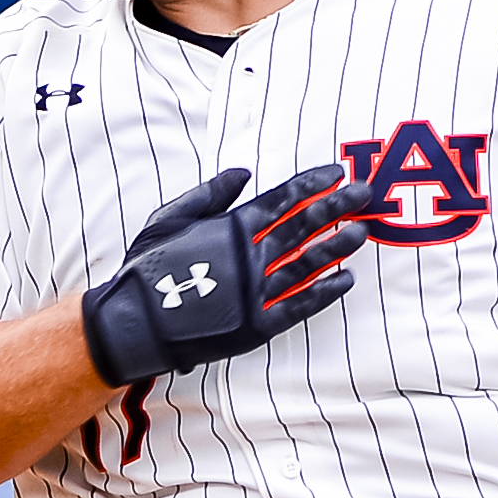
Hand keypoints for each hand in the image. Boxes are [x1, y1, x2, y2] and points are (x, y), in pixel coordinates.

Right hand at [80, 161, 384, 385]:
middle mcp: (249, 256)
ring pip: (307, 263)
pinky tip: (345, 279)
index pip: (282, 198)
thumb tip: (244, 171)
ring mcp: (255, 291)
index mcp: (230, 227)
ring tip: (361, 232)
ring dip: (336, 246)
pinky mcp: (257, 325)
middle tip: (364, 194)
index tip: (337, 174)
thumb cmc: (148, 269)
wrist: (134, 325)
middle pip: (303, 226)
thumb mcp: (169, 218)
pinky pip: (299, 306)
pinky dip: (324, 292)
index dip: (313, 184)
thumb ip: (209, 194)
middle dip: (337, 207)